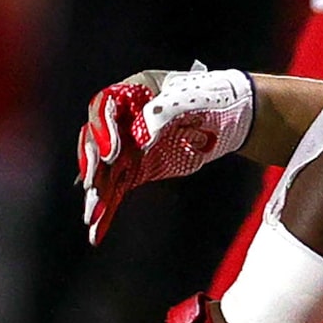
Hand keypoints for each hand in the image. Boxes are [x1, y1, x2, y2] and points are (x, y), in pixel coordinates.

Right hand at [79, 64, 254, 245]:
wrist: (231, 116)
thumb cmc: (208, 97)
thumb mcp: (185, 100)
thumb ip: (161, 117)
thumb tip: (141, 139)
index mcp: (130, 93)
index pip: (104, 108)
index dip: (103, 130)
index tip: (111, 153)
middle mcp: (122, 119)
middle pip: (96, 141)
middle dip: (93, 165)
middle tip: (93, 185)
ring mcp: (128, 145)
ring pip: (104, 170)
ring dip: (97, 194)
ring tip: (92, 217)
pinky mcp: (137, 170)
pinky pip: (118, 189)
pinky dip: (108, 209)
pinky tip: (97, 229)